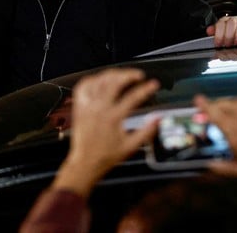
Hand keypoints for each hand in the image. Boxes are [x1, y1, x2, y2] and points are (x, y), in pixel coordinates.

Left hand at [52, 68, 158, 197]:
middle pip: (114, 82)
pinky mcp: (79, 107)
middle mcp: (99, 108)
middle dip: (128, 75)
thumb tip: (158, 118)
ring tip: (123, 75)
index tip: (154, 84)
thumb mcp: (131, 146)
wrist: (85, 163)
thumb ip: (146, 131)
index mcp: (113, 118)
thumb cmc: (107, 156)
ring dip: (112, 74)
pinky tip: (101, 79)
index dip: (146, 89)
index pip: (133, 97)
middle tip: (138, 75)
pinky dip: (93, 79)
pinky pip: (83, 86)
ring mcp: (87, 106)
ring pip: (99, 81)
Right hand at [195, 94, 236, 181]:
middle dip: (213, 105)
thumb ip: (222, 167)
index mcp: (234, 134)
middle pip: (224, 105)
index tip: (197, 99)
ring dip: (225, 103)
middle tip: (207, 109)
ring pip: (235, 102)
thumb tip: (209, 166)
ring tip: (221, 108)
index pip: (215, 115)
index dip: (205, 106)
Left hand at [207, 15, 236, 47]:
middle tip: (228, 46)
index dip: (219, 35)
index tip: (218, 45)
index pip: (220, 24)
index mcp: (225, 22)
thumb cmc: (232, 40)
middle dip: (228, 36)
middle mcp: (235, 20)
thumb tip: (209, 31)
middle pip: (231, 23)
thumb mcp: (222, 39)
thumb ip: (214, 35)